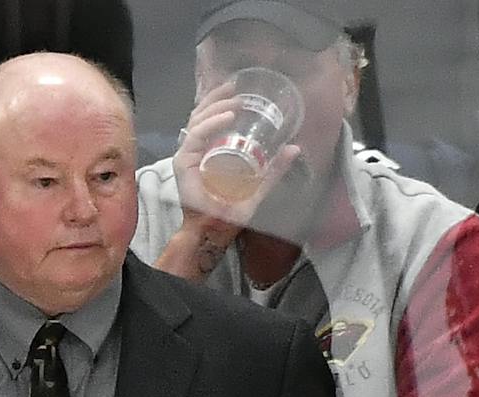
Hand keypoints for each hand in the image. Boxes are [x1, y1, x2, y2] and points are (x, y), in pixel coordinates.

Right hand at [172, 80, 301, 231]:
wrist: (215, 229)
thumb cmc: (231, 210)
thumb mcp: (259, 185)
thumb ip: (274, 168)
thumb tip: (294, 148)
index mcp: (211, 150)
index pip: (213, 118)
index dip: (224, 101)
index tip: (241, 89)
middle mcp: (197, 148)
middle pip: (204, 113)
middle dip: (219, 96)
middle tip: (237, 86)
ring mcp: (189, 153)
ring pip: (199, 119)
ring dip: (218, 106)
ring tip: (238, 101)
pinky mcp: (184, 161)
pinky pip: (196, 135)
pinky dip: (212, 124)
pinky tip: (228, 117)